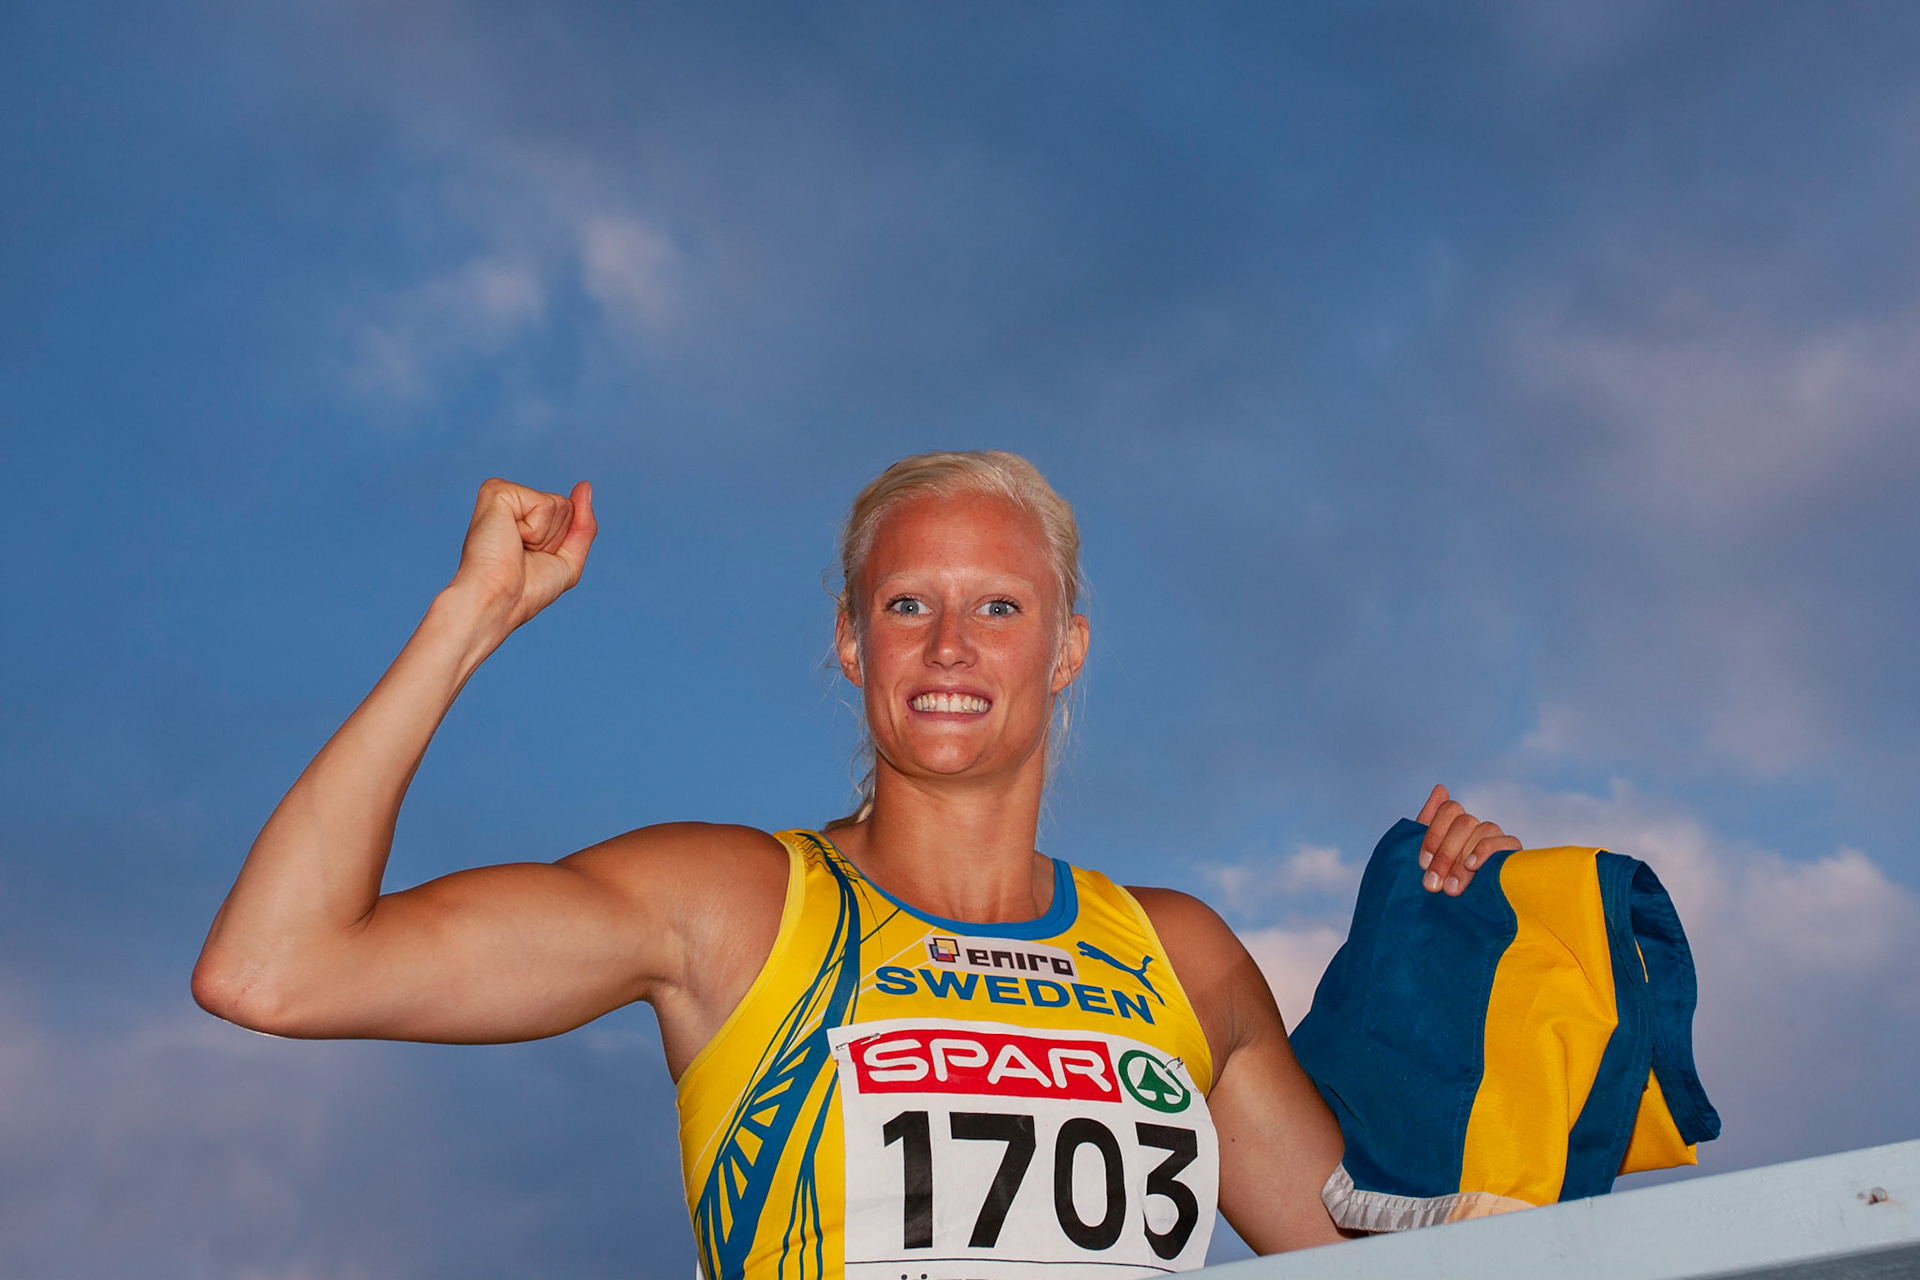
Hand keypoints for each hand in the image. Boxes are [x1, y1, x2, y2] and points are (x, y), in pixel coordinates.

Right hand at [450, 478, 597, 635]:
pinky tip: (510, 538)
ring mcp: (503, 494)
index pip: (569, 513)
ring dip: (544, 536)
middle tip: (525, 555)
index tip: (534, 558)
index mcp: (524, 517)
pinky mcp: (497, 491)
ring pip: (558, 503)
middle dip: (554, 538)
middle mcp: (512, 502)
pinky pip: (544, 504)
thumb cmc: (526, 590)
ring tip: (516, 549)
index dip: (560, 543)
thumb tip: (585, 486)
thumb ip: (583, 525)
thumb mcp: (567, 559)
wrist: (499, 600)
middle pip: (566, 506)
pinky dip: (535, 530)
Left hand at [1414, 784, 1518, 896]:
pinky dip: (1486, 852)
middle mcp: (1478, 827)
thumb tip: (1441, 787)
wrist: (1464, 922)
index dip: (1434, 834)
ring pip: (1483, 829)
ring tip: (1451, 889)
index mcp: (1455, 824)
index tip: (1422, 864)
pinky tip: (1473, 867)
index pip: (1448, 809)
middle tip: (1432, 885)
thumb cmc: (1442, 885)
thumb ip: (1428, 826)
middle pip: (1464, 821)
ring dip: (1462, 860)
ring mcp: (1497, 838)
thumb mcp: (1428, 860)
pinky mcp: (1514, 854)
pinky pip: (1506, 842)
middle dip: (1444, 854)